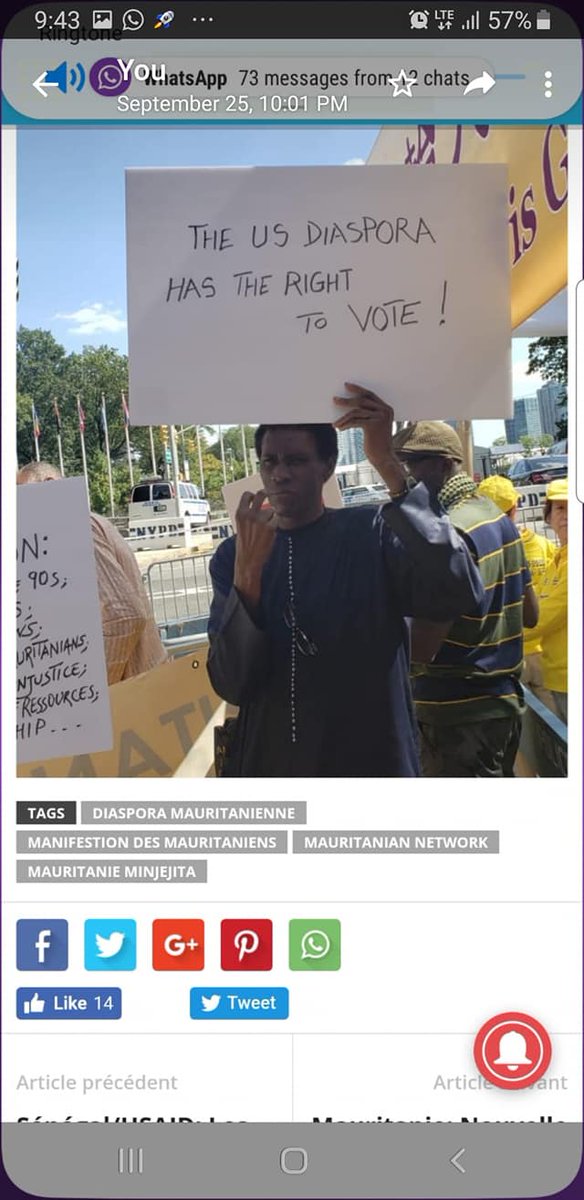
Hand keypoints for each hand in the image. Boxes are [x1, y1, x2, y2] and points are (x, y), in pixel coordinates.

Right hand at [234, 491, 276, 608]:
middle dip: (267, 494)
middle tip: (270, 497)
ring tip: (267, 528)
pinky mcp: (270, 527)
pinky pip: (277, 520)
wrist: (248, 560)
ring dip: (272, 516)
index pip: (247, 495)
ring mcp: (260, 520)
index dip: (253, 495)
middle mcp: (249, 514)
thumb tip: (258, 506)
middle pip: (261, 494)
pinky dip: (276, 524)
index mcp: (240, 513)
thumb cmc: (244, 545)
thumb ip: (247, 515)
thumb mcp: (240, 526)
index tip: (256, 497)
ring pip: (271, 510)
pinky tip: (271, 532)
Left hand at [333, 382, 407, 493]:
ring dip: (343, 416)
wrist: (384, 457)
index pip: (370, 394)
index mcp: (387, 409)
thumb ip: (368, 414)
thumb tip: (350, 406)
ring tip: (335, 422)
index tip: (347, 386)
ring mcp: (380, 418)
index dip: (358, 389)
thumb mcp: (375, 426)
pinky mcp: (373, 426)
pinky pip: (354, 421)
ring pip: (356, 411)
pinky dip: (345, 424)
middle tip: (335, 400)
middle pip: (362, 400)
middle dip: (347, 400)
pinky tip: (339, 428)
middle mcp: (385, 411)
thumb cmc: (377, 443)